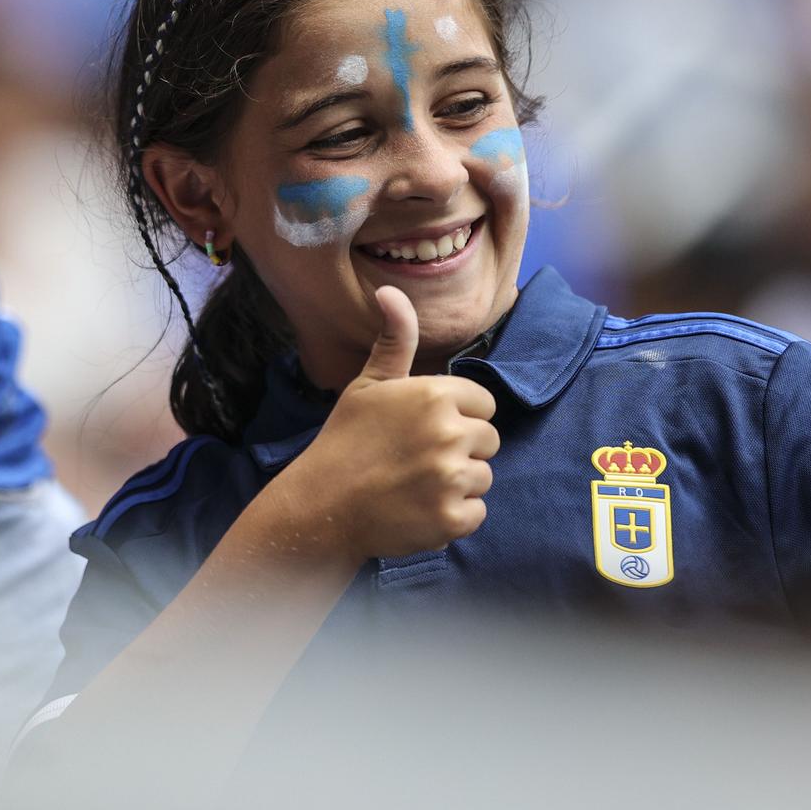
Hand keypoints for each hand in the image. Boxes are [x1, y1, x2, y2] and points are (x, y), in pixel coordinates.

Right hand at [274, 286, 497, 561]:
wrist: (321, 506)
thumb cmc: (346, 440)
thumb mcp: (369, 384)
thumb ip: (395, 340)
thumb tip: (390, 290)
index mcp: (435, 395)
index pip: (484, 404)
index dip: (459, 416)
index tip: (425, 429)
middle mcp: (449, 433)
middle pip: (489, 441)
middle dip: (461, 450)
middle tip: (418, 459)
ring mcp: (451, 478)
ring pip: (483, 477)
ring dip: (458, 484)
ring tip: (417, 484)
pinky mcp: (451, 519)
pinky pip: (477, 513)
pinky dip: (454, 517)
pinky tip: (420, 509)